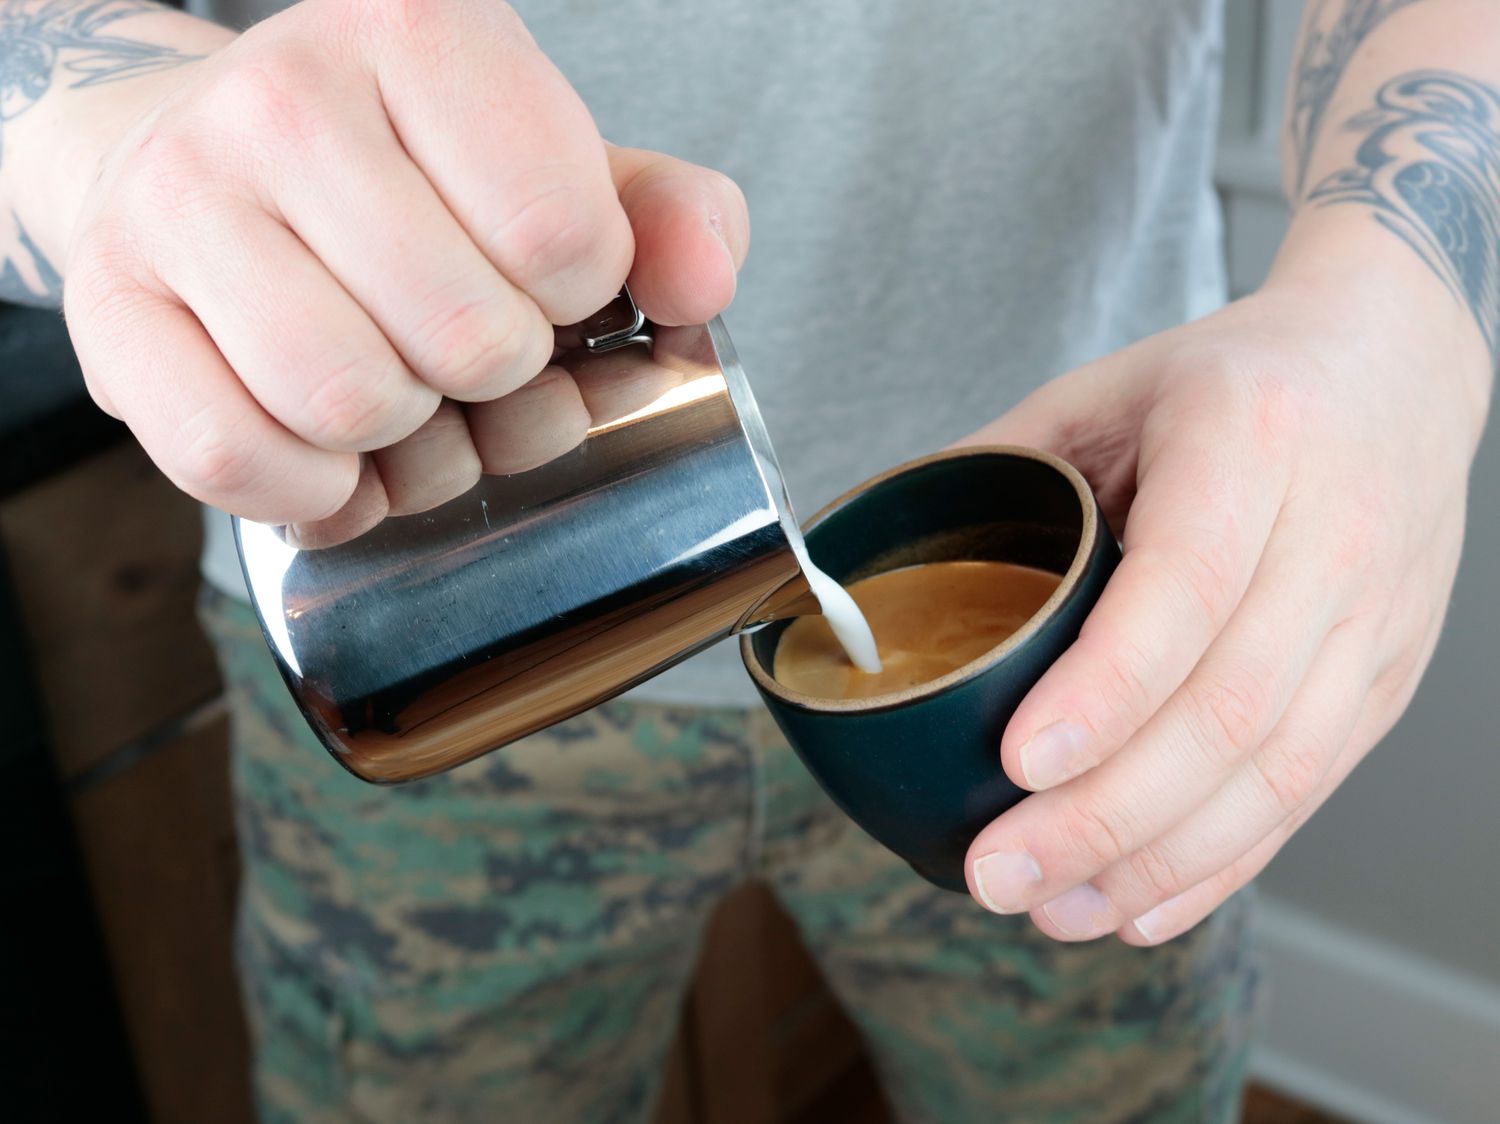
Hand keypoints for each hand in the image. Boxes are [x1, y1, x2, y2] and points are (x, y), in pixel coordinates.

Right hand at [61, 0, 747, 544]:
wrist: (203, 162)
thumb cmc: (409, 181)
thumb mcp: (560, 168)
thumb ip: (665, 218)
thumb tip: (701, 284)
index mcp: (422, 32)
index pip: (561, 233)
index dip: (575, 297)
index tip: (540, 280)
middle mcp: (287, 96)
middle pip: (469, 336)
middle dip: (498, 381)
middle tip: (473, 357)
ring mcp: (182, 199)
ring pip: (350, 402)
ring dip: (406, 439)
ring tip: (404, 396)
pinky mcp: (114, 309)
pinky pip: (239, 459)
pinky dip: (315, 491)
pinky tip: (333, 451)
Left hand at [958, 271, 1487, 943]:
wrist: (1394, 368)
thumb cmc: (1235, 378)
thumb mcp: (1105, 389)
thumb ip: (996, 470)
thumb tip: (877, 565)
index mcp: (1251, 439)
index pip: (1186, 588)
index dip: (1104, 690)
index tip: (1014, 763)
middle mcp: (1333, 535)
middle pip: (1228, 708)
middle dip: (1105, 814)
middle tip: (1000, 870)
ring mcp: (1374, 619)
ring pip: (1276, 774)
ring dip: (1155, 861)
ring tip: (1052, 906)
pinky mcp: (1386, 681)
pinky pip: (1309, 792)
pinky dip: (1220, 864)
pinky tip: (1138, 903)